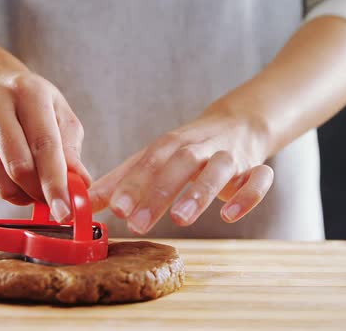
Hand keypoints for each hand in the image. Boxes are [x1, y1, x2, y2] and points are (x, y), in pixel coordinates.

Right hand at [0, 71, 90, 220]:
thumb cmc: (35, 104)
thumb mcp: (61, 116)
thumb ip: (71, 150)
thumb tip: (80, 184)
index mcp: (28, 93)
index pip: (44, 145)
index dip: (56, 182)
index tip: (65, 211)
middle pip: (18, 166)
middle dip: (40, 193)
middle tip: (56, 204)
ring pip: (0, 180)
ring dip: (25, 196)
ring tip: (39, 191)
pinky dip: (9, 192)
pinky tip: (20, 182)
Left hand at [89, 93, 273, 233]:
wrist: (239, 123)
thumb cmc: (189, 148)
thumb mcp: (154, 159)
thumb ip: (122, 181)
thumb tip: (85, 203)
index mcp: (173, 144)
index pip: (150, 160)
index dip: (133, 184)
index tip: (116, 209)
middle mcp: (200, 147)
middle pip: (181, 162)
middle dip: (160, 192)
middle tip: (139, 223)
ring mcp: (230, 156)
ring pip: (220, 167)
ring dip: (201, 192)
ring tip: (181, 219)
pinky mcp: (255, 168)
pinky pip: (260, 179)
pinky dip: (249, 195)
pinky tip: (230, 216)